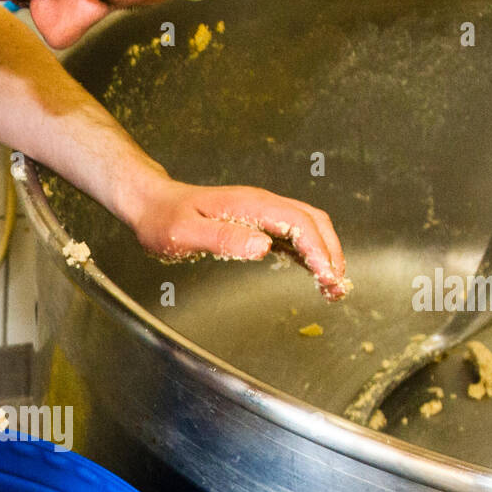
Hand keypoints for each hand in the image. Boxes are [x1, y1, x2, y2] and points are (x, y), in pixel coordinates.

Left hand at [131, 178, 349, 299]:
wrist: (153, 204)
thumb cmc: (165, 220)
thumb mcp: (186, 234)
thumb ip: (223, 239)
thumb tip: (263, 247)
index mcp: (250, 205)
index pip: (298, 223)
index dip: (318, 249)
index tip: (328, 276)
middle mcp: (262, 205)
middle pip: (312, 221)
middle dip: (331, 252)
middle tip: (338, 286)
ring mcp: (262, 213)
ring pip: (308, 227)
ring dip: (325, 253)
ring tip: (333, 286)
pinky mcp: (258, 223)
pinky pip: (293, 235)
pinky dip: (311, 254)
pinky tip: (314, 274)